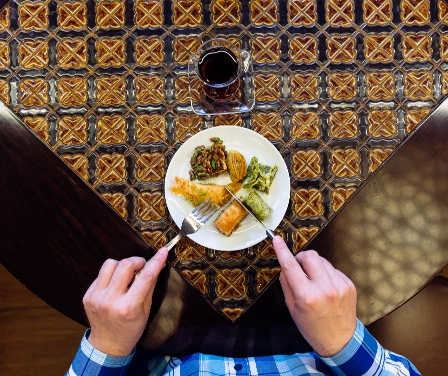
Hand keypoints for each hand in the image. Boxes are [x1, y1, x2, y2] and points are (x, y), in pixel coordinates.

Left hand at [82, 248, 167, 356]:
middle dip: (137, 261)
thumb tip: (157, 265)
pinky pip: (101, 274)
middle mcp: (111, 301)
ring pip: (110, 264)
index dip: (156, 261)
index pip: (146, 277)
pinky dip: (111, 275)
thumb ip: (150, 286)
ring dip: (122, 265)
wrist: (107, 345)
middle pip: (125, 265)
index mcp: (129, 307)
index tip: (163, 251)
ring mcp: (96, 297)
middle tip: (141, 266)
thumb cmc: (131, 329)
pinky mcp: (88, 295)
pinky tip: (115, 284)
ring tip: (127, 274)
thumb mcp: (146, 310)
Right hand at [273, 236, 356, 356]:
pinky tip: (326, 288)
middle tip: (299, 267)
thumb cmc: (312, 327)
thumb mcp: (292, 308)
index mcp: (306, 296)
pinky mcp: (349, 285)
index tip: (277, 239)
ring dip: (314, 266)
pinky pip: (333, 269)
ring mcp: (339, 285)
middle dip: (302, 257)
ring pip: (322, 260)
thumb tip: (285, 265)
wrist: (340, 341)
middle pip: (310, 256)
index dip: (282, 250)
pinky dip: (326, 274)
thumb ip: (287, 284)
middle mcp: (324, 288)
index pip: (290, 266)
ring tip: (314, 281)